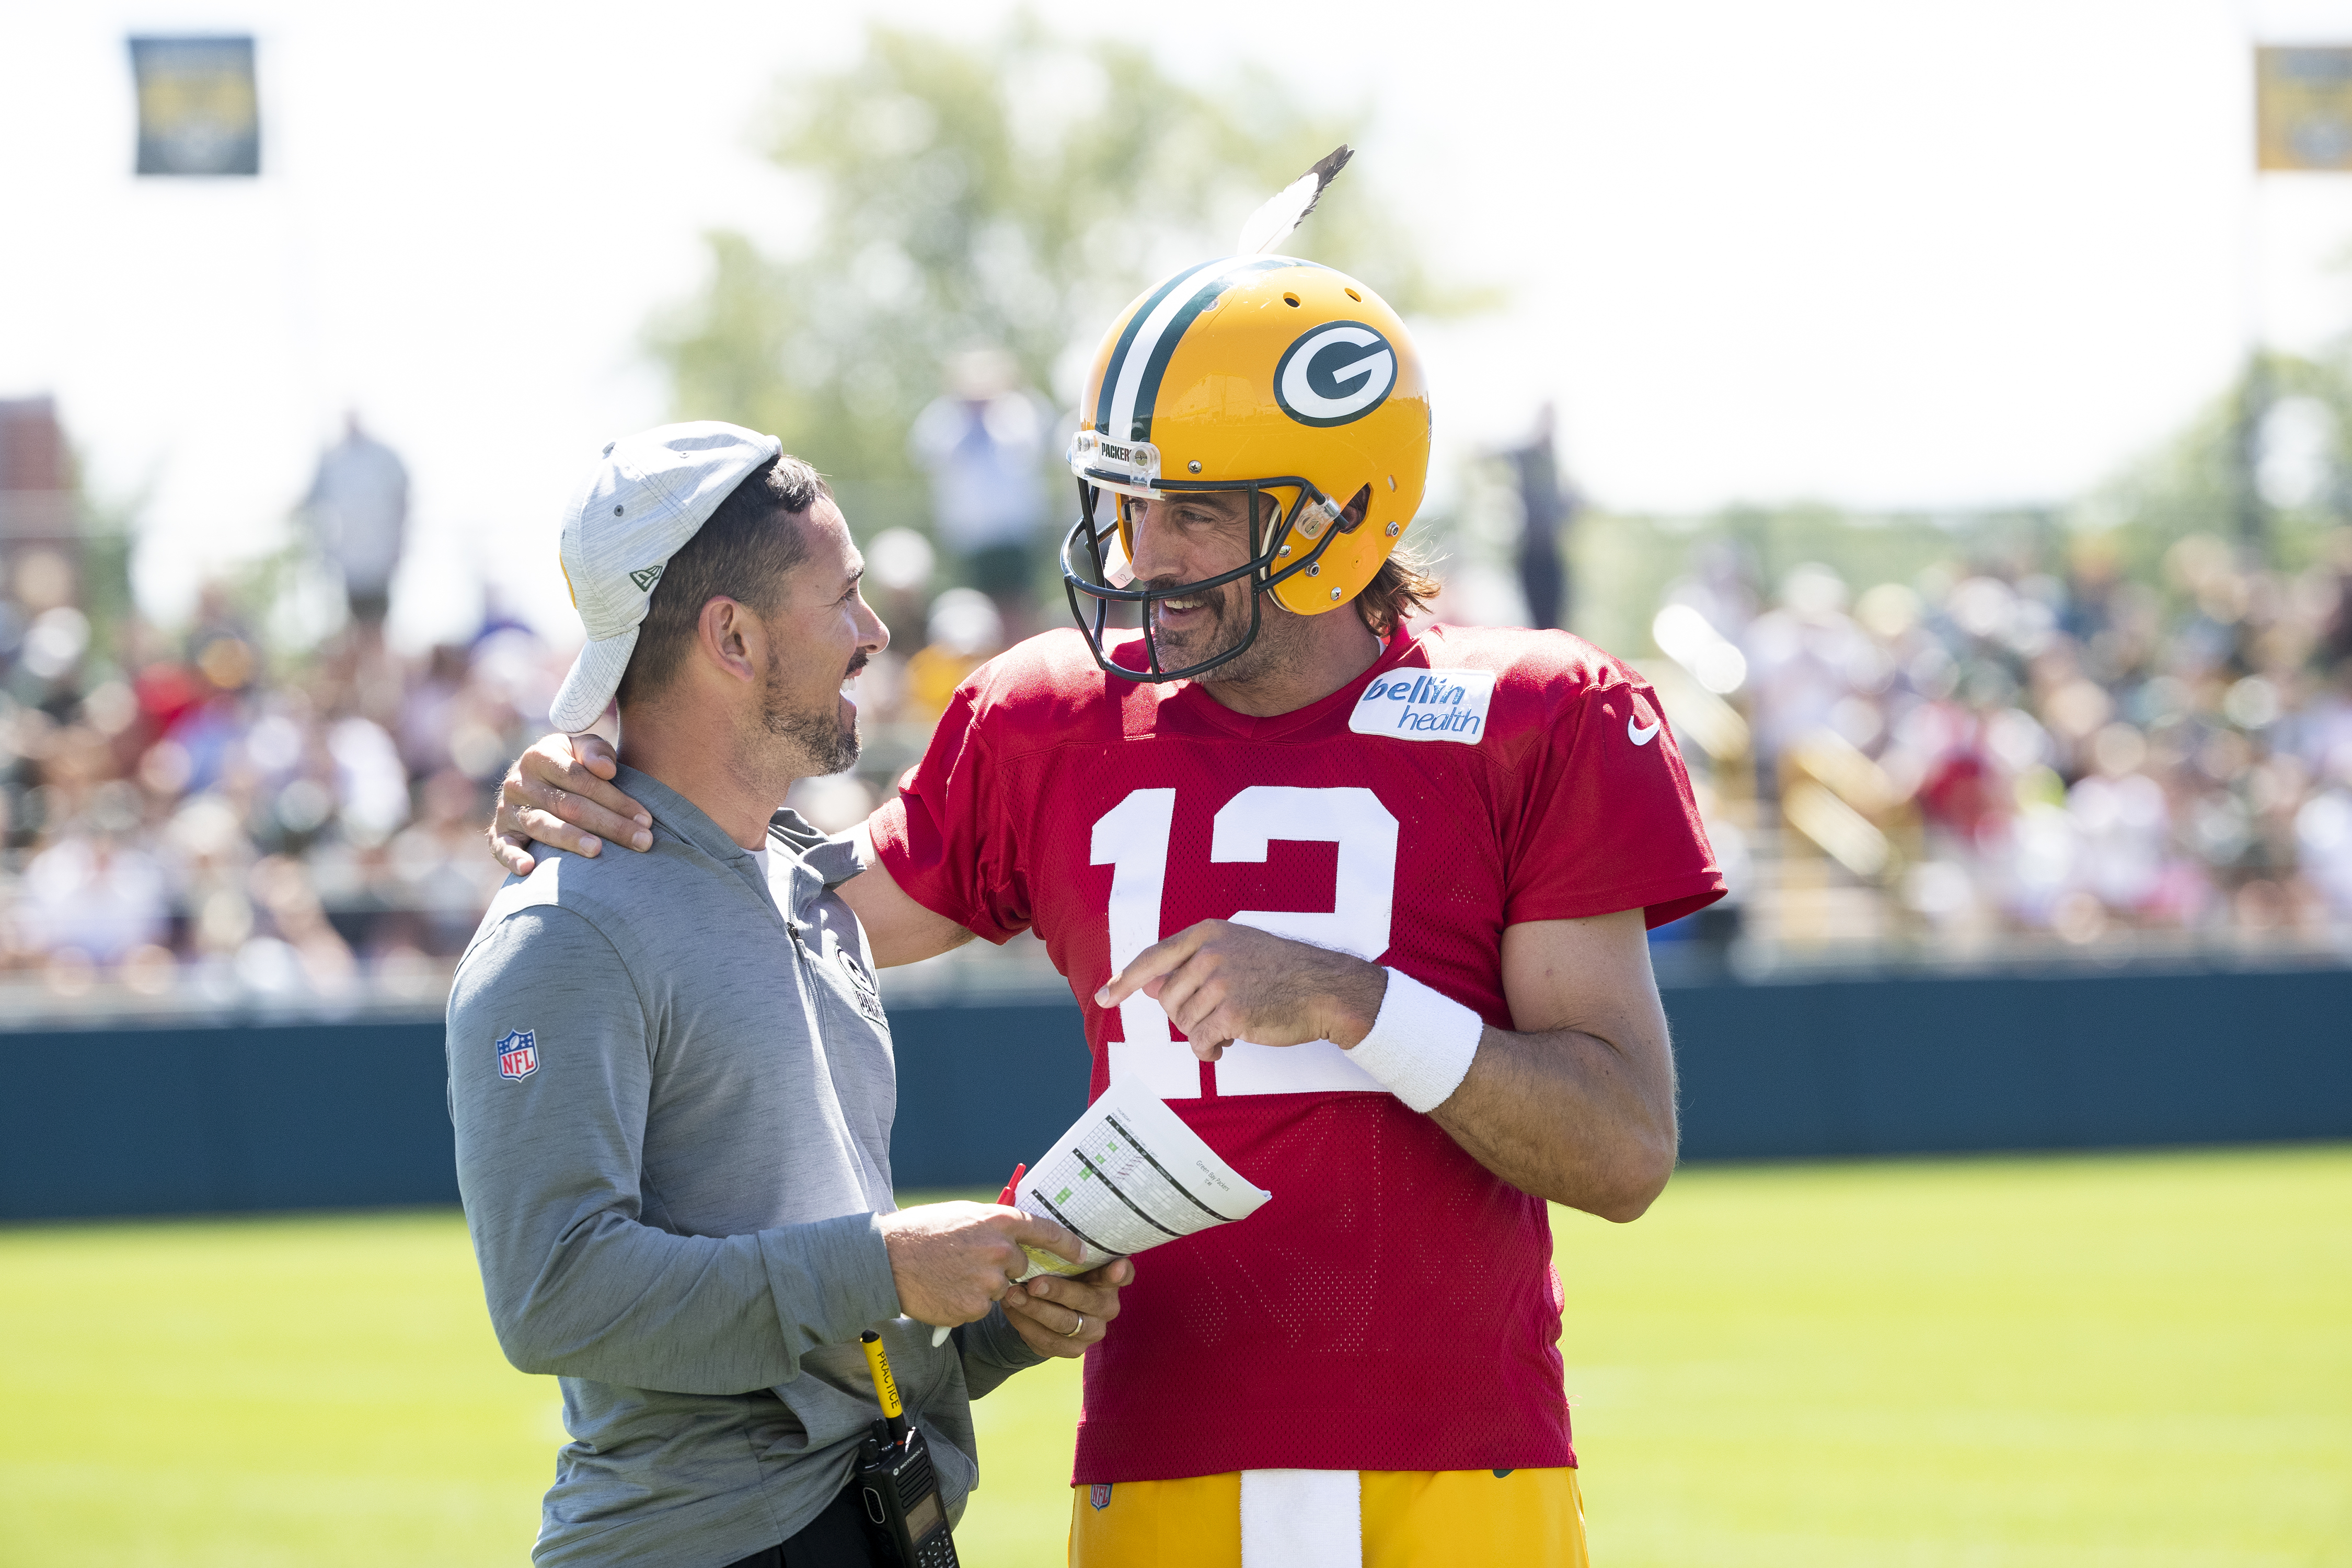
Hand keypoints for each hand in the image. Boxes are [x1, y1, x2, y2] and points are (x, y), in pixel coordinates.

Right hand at [488, 732, 651, 875]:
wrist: (533, 778)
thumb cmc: (569, 764)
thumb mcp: (581, 748)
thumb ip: (595, 751)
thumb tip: (607, 770)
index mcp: (539, 755)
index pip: (582, 780)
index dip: (616, 799)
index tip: (646, 819)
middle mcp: (519, 782)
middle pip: (569, 805)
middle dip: (609, 824)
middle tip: (642, 842)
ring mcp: (507, 809)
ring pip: (543, 826)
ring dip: (571, 839)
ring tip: (598, 851)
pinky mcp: (498, 833)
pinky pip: (502, 847)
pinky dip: (513, 858)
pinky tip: (530, 869)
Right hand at [877, 1203, 1083, 1329]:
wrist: (886, 1261)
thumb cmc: (921, 1233)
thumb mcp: (963, 1215)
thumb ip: (993, 1224)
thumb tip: (1015, 1232)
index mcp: (998, 1221)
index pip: (1046, 1231)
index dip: (1068, 1244)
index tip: (1082, 1253)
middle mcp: (999, 1250)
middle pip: (1021, 1266)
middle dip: (1004, 1267)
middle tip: (970, 1262)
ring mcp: (989, 1281)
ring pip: (1001, 1288)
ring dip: (983, 1286)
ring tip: (951, 1275)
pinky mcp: (976, 1307)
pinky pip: (983, 1308)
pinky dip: (968, 1303)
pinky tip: (946, 1291)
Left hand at [1000, 1257, 1131, 1358]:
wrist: (1047, 1307)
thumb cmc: (1059, 1273)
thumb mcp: (1065, 1259)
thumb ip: (1066, 1251)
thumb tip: (1050, 1233)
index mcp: (1110, 1279)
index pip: (1124, 1274)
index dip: (1120, 1273)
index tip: (1116, 1267)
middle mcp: (1107, 1307)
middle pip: (1086, 1300)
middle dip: (1057, 1291)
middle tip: (1033, 1283)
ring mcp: (1092, 1331)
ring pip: (1064, 1323)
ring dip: (1035, 1310)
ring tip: (1012, 1296)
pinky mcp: (1073, 1350)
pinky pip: (1048, 1341)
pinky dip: (1026, 1325)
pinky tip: (1012, 1310)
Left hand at [1093, 919, 1388, 1060]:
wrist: (1325, 989)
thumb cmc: (1283, 971)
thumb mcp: (1236, 951)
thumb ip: (1192, 964)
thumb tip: (1146, 985)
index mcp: (1208, 934)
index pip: (1153, 957)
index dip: (1125, 979)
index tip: (1105, 996)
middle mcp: (1210, 953)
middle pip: (1167, 998)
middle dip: (1186, 1015)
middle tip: (1216, 1019)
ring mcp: (1221, 981)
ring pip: (1182, 1022)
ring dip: (1201, 1034)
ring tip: (1229, 1029)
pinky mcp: (1232, 1012)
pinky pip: (1200, 1041)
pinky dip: (1209, 1051)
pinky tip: (1226, 1048)